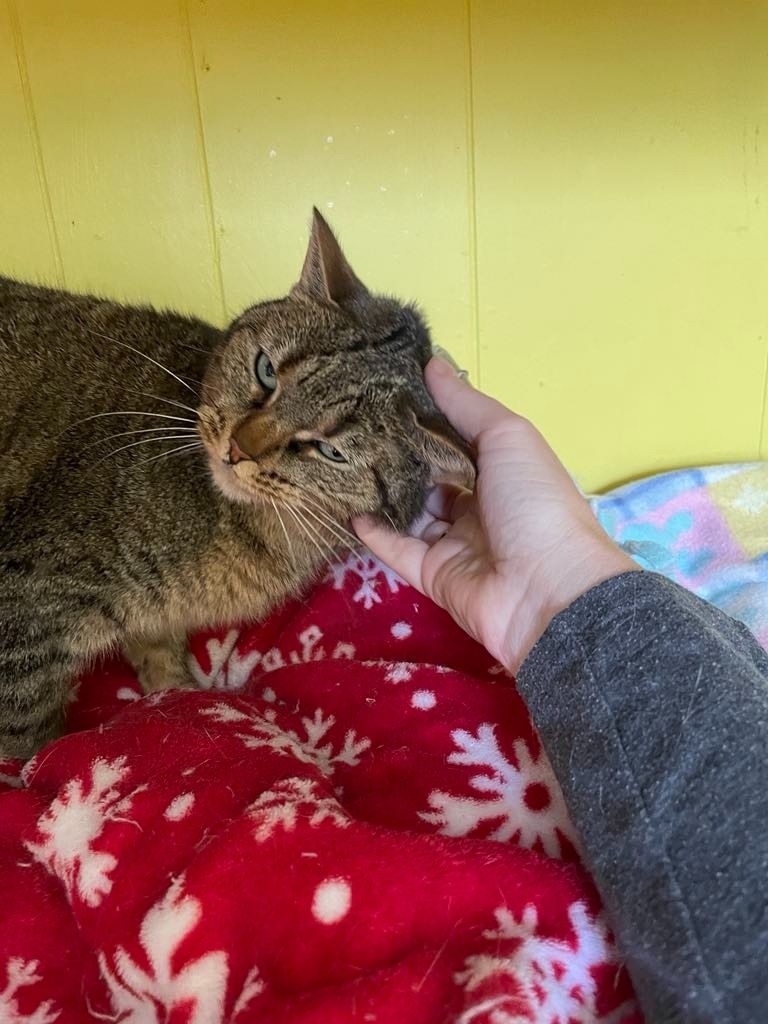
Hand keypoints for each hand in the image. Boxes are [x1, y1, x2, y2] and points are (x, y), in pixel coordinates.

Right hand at [353, 358, 637, 672]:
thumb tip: (432, 362)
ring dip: (383, 492)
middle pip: (431, 478)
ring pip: (411, 513)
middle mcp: (479, 506)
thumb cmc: (534, 501)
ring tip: (343, 461)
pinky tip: (348, 507)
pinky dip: (374, 532)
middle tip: (354, 426)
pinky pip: (397, 549)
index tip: (386, 393)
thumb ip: (466, 405)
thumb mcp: (507, 438)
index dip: (428, 420)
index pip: (458, 442)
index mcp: (503, 472)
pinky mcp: (432, 575)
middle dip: (399, 456)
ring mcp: (455, 543)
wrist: (547, 589)